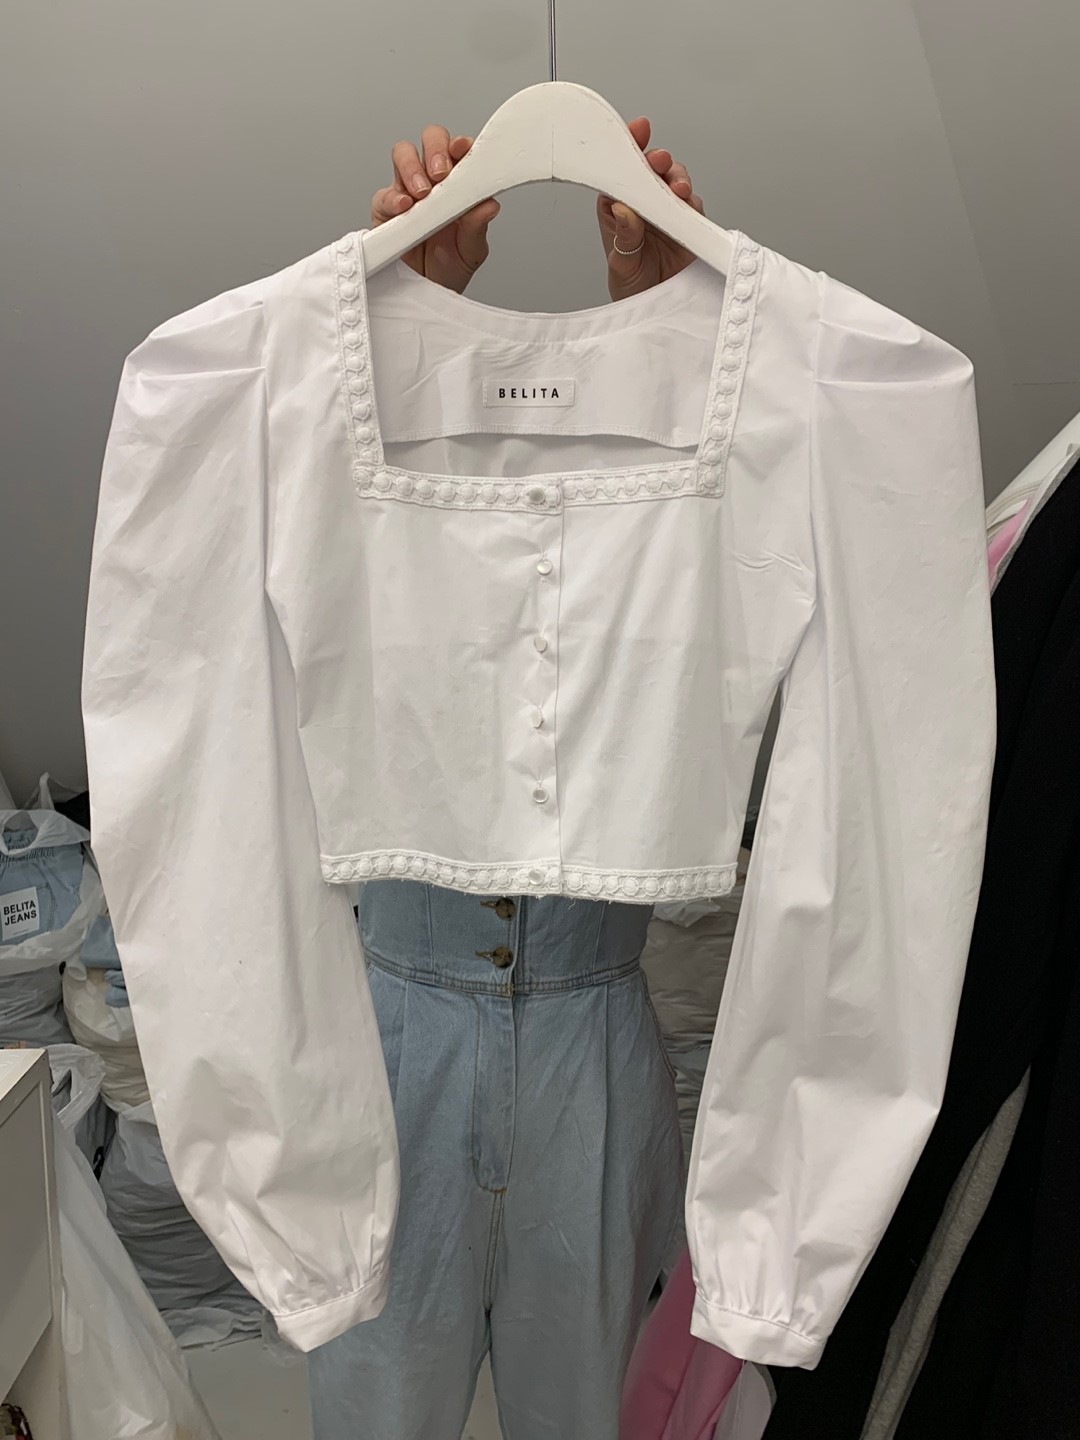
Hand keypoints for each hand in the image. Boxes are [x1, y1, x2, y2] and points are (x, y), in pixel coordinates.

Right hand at [370, 124, 499, 293]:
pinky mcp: (385, 208)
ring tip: (422, 193)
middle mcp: (433, 181)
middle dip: (435, 150)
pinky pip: (384, 193)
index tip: (462, 149)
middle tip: (441, 174)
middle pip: (430, 140)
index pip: (459, 151)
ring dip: (412, 168)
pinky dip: (393, 197)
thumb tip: (489, 205)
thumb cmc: (450, 267)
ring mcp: (407, 191)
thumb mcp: (472, 251)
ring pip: (403, 155)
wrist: (426, 293)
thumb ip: (478, 226)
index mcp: (458, 185)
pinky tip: (404, 208)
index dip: (460, 144)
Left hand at [598, 117, 703, 301]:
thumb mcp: (621, 266)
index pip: (620, 172)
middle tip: (658, 162)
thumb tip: (624, 210)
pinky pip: (692, 203)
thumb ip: (625, 237)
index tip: (636, 130)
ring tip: (676, 189)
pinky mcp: (688, 223)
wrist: (658, 313)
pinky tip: (687, 201)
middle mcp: (642, 205)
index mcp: (617, 209)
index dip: (627, 148)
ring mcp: (666, 212)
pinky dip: (692, 199)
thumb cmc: (632, 288)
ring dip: (676, 178)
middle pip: (649, 170)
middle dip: (655, 161)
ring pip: (673, 181)